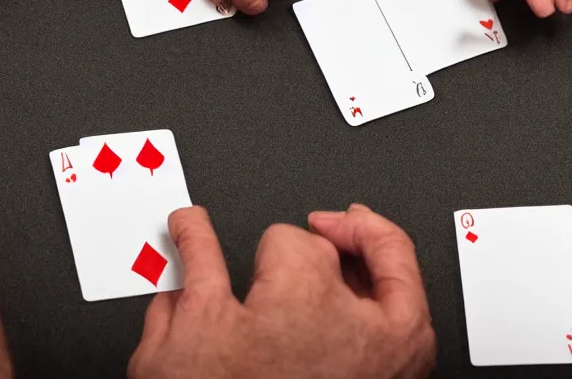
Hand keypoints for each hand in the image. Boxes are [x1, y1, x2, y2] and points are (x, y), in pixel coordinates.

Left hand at [128, 204, 434, 377]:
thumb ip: (364, 346)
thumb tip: (344, 293)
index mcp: (388, 348)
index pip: (396, 259)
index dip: (368, 233)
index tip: (343, 223)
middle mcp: (328, 324)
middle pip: (315, 251)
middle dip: (292, 261)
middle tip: (272, 284)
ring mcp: (260, 323)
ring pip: (255, 249)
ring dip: (219, 239)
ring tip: (194, 228)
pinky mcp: (198, 332)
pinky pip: (188, 269)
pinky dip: (176, 258)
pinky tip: (174, 245)